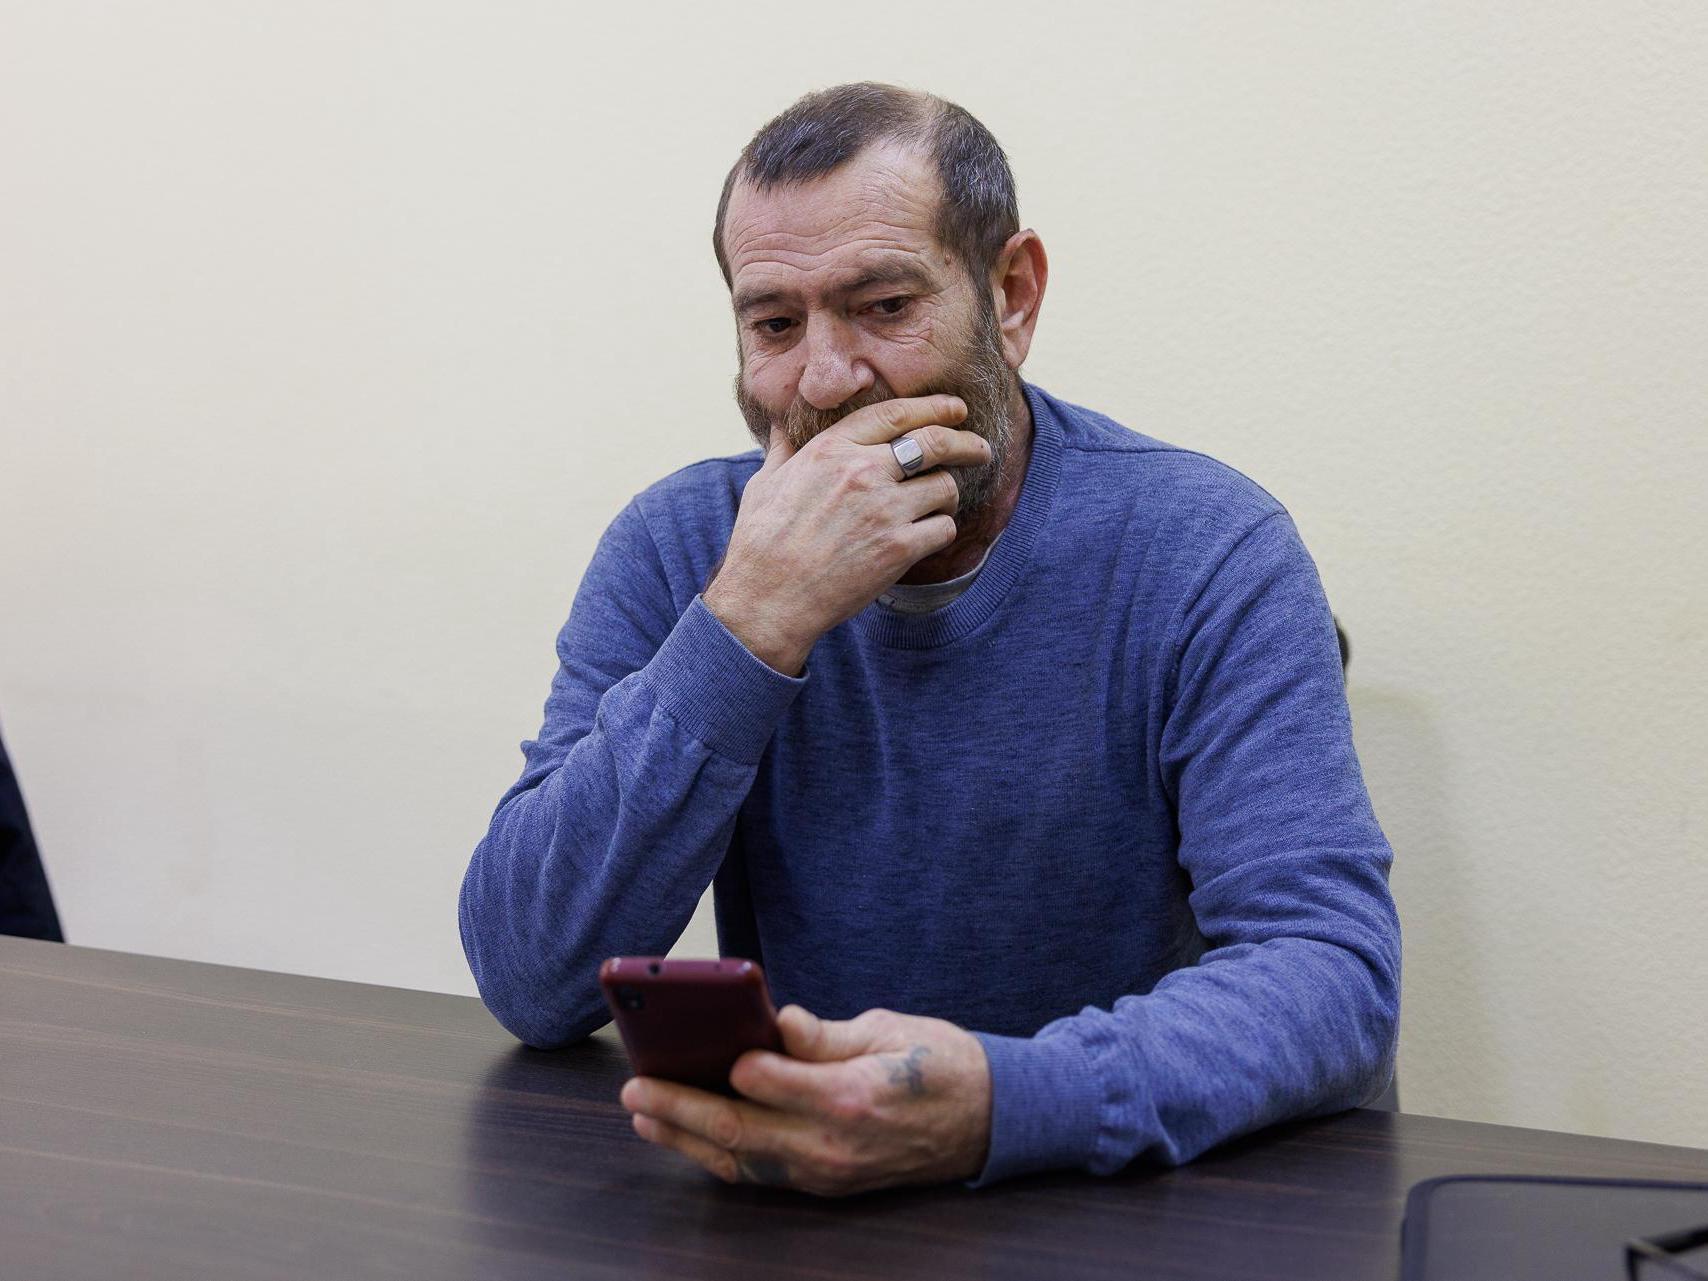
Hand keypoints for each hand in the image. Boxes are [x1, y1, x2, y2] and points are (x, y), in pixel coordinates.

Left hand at [619, 1004, 992, 1196]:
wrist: (991, 1121)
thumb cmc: (942, 1063)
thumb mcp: (889, 1029)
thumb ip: (824, 1034)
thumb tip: (775, 1022)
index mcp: (852, 1096)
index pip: (768, 1081)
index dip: (726, 1062)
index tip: (694, 1039)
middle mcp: (833, 1144)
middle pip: (738, 1130)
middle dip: (678, 1108)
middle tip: (636, 1086)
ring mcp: (827, 1172)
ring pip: (739, 1162)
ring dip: (685, 1140)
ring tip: (643, 1114)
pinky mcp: (826, 1184)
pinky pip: (760, 1175)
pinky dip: (718, 1158)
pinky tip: (689, 1138)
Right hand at [703, 395, 991, 674]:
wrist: (769, 598)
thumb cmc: (760, 542)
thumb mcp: (766, 482)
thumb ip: (783, 449)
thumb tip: (781, 425)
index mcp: (831, 449)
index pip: (895, 414)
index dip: (933, 407)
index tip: (954, 408)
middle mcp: (862, 472)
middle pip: (934, 442)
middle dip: (966, 442)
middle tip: (980, 448)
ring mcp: (884, 510)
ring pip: (945, 486)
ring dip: (946, 495)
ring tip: (936, 505)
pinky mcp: (899, 549)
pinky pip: (943, 528)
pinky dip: (940, 531)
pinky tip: (926, 537)